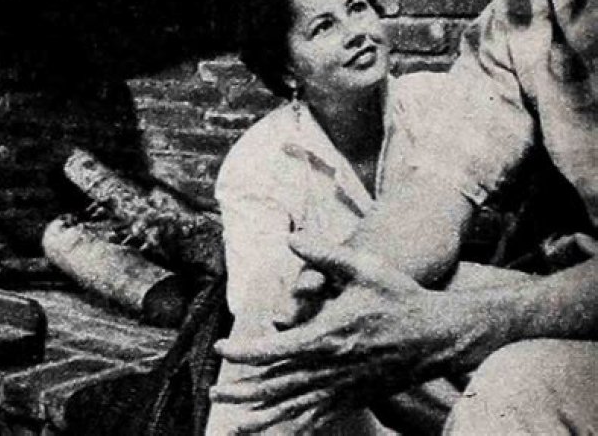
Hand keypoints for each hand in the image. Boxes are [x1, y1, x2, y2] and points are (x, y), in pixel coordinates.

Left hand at [213, 236, 455, 427]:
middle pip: (278, 384)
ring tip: (234, 425)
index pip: (277, 350)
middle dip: (244, 390)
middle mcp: (332, 367)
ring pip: (295, 407)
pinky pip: (318, 417)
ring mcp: (343, 386)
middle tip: (216, 391)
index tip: (221, 349)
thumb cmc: (398, 297)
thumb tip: (291, 238)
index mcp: (329, 336)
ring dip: (262, 416)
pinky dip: (294, 425)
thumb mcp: (364, 267)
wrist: (437, 335)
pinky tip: (278, 432)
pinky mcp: (354, 397)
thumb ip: (325, 254)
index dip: (246, 352)